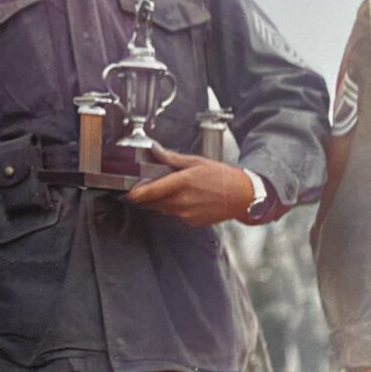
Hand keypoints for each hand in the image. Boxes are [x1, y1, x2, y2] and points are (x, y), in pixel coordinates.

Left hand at [125, 145, 253, 225]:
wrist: (242, 196)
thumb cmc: (222, 177)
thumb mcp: (196, 161)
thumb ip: (172, 159)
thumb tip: (155, 151)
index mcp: (182, 183)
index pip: (150, 191)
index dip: (135, 194)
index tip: (128, 192)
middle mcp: (182, 201)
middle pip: (152, 202)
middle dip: (146, 196)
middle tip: (145, 187)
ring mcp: (186, 213)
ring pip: (161, 209)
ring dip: (158, 201)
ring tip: (168, 190)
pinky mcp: (190, 221)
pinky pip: (173, 214)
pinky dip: (172, 207)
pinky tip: (182, 199)